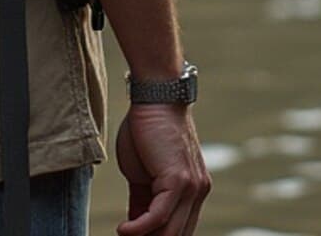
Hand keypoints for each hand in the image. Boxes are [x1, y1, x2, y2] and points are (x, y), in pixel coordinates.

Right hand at [114, 104, 210, 235]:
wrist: (155, 97)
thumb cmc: (147, 131)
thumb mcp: (143, 175)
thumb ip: (143, 202)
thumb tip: (135, 228)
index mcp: (193, 190)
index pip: (179, 229)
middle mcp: (198, 191)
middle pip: (176, 235)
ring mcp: (192, 187)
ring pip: (169, 231)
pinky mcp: (179, 180)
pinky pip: (159, 217)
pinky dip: (139, 228)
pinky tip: (122, 230)